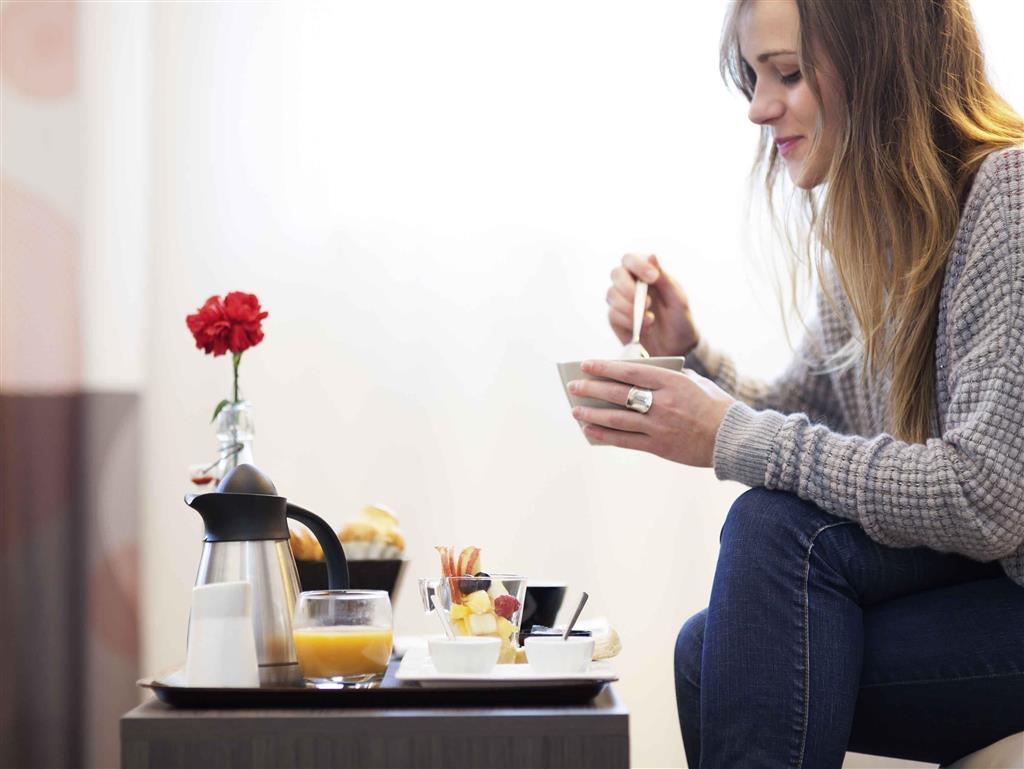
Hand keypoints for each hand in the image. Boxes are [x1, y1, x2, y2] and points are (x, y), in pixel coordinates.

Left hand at [568, 360, 734, 466]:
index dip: (604, 367)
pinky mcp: (659, 447)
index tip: (586, 364)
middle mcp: (663, 403)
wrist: (734, 438)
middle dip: (591, 389)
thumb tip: (637, 373)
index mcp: (672, 382)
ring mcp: (659, 426)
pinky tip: (590, 430)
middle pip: (618, 394)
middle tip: (573, 386)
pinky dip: (604, 434)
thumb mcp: (694, 382)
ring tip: (575, 410)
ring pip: (617, 418)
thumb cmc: (714, 406)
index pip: (630, 370)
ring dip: (592, 413)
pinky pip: (625, 440)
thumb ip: (668, 376)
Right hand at [607, 254, 699, 356]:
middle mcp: (631, 284)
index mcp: (646, 273)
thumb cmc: (680, 320)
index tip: (653, 278)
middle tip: (648, 303)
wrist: (676, 348)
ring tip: (650, 320)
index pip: (631, 259)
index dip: (638, 265)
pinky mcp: (616, 318)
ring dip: (630, 309)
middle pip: (616, 274)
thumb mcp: (678, 298)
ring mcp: (621, 301)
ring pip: (611, 295)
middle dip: (629, 289)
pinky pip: (613, 314)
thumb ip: (664, 278)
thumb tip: (652, 255)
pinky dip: (628, 322)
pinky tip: (644, 328)